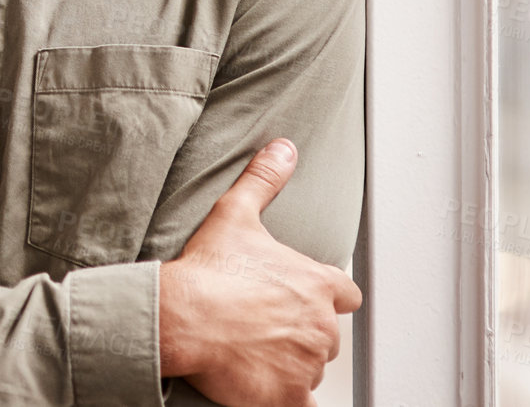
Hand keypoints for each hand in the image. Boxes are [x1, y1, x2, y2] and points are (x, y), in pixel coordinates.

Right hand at [159, 139, 362, 406]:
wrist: (184, 316)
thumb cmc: (209, 268)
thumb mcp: (235, 212)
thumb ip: (264, 179)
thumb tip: (284, 148)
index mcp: (317, 284)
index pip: (344, 294)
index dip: (323, 296)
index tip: (298, 297)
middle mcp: (321, 325)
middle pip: (324, 334)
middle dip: (299, 331)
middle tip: (262, 324)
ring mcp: (307, 364)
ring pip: (309, 367)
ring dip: (289, 362)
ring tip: (252, 350)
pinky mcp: (289, 396)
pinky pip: (302, 404)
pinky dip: (288, 398)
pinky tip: (267, 389)